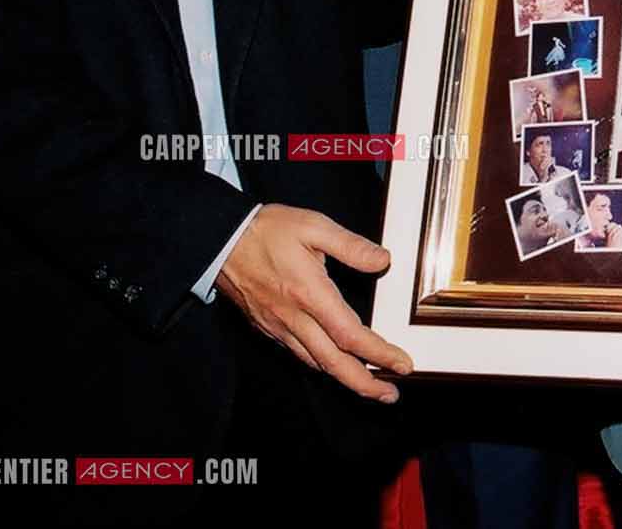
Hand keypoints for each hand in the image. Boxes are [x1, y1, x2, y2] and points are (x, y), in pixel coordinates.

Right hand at [215, 204, 413, 402]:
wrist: (219, 241)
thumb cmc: (266, 231)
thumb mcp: (313, 226)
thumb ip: (351, 246)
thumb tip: (382, 260)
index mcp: (309, 294)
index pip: (350, 335)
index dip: (379, 354)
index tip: (402, 364)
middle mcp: (293, 318)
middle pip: (333, 363)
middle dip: (365, 384)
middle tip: (390, 394)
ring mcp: (278, 327)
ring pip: (315, 363)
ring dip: (345, 378)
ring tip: (371, 385)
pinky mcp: (268, 328)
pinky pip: (298, 354)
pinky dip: (321, 365)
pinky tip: (334, 364)